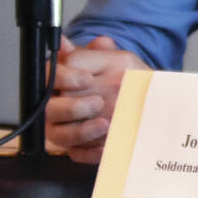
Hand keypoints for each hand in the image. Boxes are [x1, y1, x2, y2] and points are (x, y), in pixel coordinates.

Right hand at [44, 36, 146, 164]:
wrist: (149, 103)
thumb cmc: (129, 81)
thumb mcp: (118, 61)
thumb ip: (97, 53)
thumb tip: (80, 42)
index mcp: (64, 82)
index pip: (49, 78)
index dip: (64, 78)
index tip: (86, 78)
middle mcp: (59, 106)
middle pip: (49, 110)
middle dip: (73, 107)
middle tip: (97, 102)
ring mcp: (66, 130)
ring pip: (59, 136)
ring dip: (81, 132)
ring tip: (105, 124)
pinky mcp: (78, 150)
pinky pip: (77, 155)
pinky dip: (91, 153)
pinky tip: (107, 146)